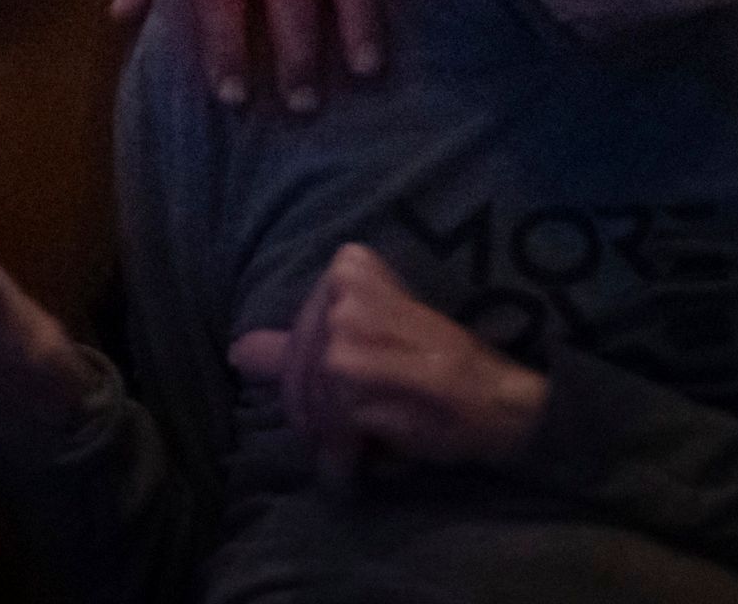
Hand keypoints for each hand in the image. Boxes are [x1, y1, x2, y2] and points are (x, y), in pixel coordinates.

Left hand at [231, 244, 545, 487]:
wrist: (498, 399)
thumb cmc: (441, 369)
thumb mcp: (373, 338)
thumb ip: (304, 341)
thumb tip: (238, 353)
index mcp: (348, 267)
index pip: (298, 337)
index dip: (314, 380)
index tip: (350, 396)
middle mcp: (342, 290)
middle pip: (297, 373)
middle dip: (315, 416)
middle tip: (345, 438)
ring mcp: (343, 329)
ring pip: (307, 405)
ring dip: (329, 441)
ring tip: (356, 454)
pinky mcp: (349, 372)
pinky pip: (325, 429)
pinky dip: (339, 459)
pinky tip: (356, 470)